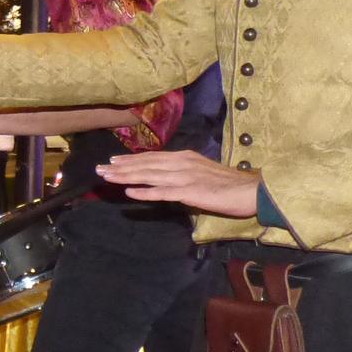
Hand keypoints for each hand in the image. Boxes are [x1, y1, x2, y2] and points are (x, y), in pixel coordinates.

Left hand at [95, 150, 261, 216]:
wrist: (251, 190)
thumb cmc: (229, 184)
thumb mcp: (202, 171)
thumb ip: (184, 172)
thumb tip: (167, 176)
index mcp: (184, 157)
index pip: (152, 157)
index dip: (131, 159)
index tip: (113, 161)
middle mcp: (181, 163)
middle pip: (145, 165)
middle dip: (121, 167)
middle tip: (100, 168)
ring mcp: (184, 177)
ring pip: (149, 176)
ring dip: (126, 177)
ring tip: (107, 178)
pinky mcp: (190, 191)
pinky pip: (162, 192)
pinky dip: (144, 192)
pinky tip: (129, 193)